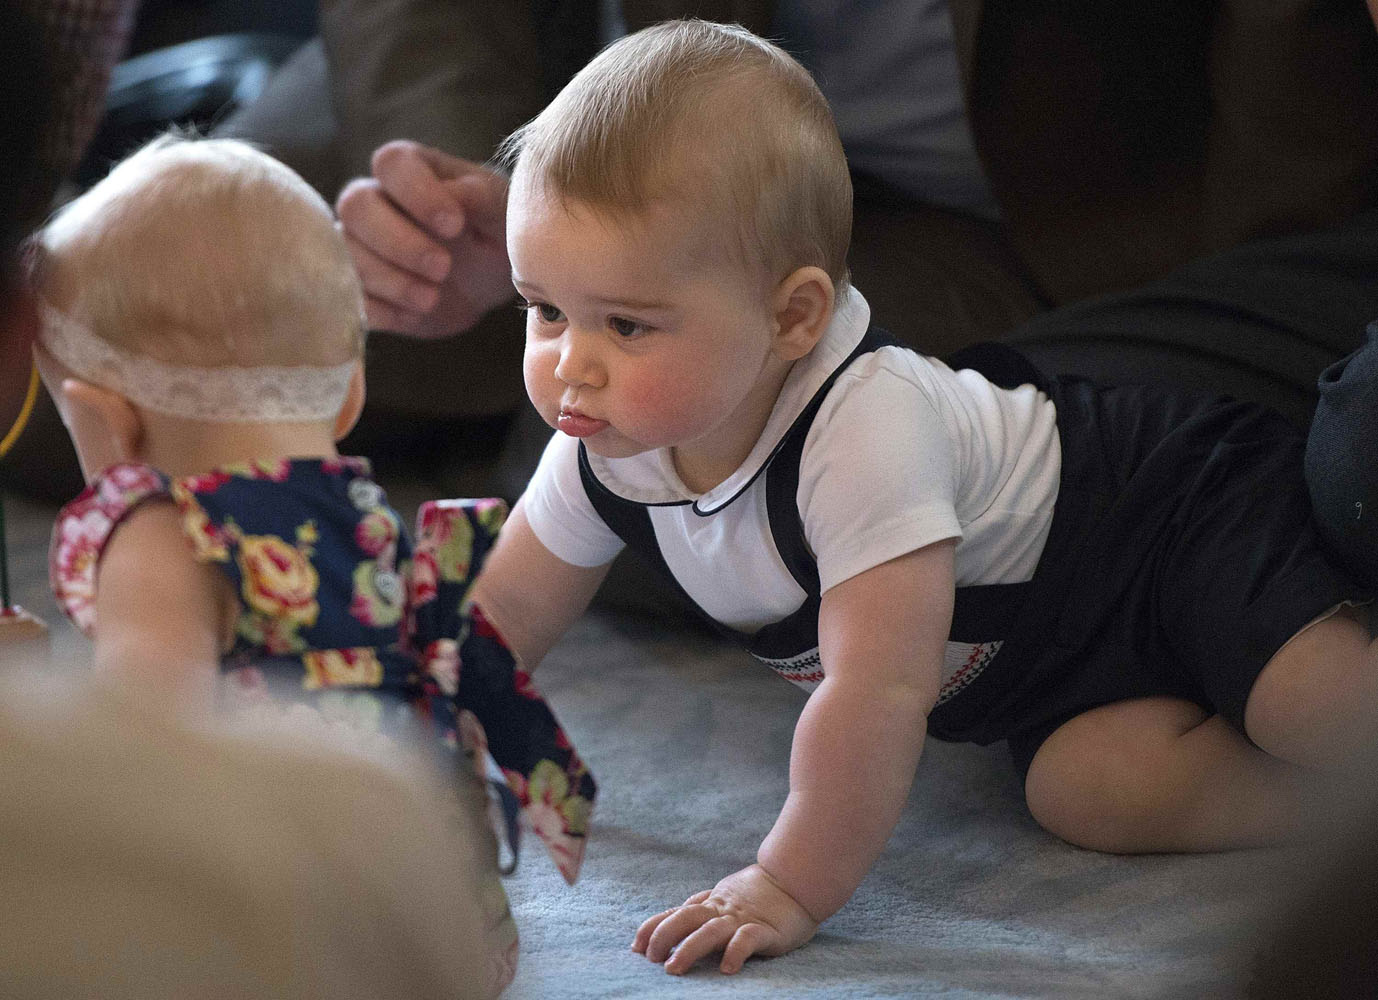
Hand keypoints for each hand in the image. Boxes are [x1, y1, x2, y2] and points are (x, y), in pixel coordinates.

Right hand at [335, 140, 512, 338]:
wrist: (487, 284)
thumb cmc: (493, 233)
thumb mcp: (499, 212)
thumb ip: (479, 197)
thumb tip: (453, 193)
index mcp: (410, 170)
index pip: (392, 163)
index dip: (417, 193)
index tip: (455, 226)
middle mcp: (374, 200)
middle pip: (355, 206)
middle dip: (398, 242)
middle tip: (443, 268)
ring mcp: (360, 243)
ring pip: (347, 253)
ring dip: (391, 280)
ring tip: (432, 298)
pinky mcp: (360, 286)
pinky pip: (349, 295)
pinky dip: (380, 310)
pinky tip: (415, 314)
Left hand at [631, 864, 818, 974]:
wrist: (797, 880)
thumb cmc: (759, 893)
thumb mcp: (724, 897)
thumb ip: (702, 908)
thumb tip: (672, 918)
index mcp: (711, 904)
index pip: (675, 913)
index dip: (653, 927)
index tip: (636, 946)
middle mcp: (721, 910)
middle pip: (685, 918)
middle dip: (663, 937)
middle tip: (650, 958)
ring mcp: (742, 919)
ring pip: (710, 930)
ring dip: (689, 949)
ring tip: (673, 968)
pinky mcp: (766, 930)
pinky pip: (747, 939)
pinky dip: (735, 952)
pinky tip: (727, 969)